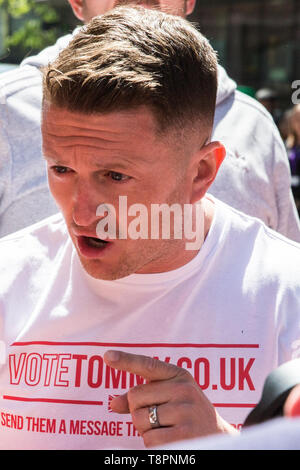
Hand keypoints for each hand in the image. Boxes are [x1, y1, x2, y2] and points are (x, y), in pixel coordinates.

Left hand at [104, 350, 236, 446]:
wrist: (216, 436)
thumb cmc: (186, 413)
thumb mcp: (169, 397)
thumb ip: (142, 396)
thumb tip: (113, 403)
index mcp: (179, 375)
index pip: (147, 365)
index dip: (126, 360)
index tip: (107, 355)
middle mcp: (183, 390)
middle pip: (135, 397)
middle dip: (138, 410)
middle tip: (157, 416)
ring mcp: (185, 412)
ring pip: (139, 419)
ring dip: (145, 429)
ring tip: (165, 428)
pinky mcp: (184, 435)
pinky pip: (149, 439)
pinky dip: (152, 443)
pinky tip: (169, 439)